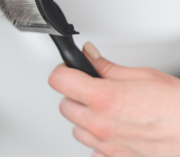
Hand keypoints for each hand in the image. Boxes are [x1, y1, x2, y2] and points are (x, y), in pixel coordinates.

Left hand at [48, 42, 179, 156]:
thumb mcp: (145, 76)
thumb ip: (109, 68)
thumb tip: (89, 57)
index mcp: (104, 98)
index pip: (59, 80)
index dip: (64, 70)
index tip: (71, 69)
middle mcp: (100, 125)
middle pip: (65, 105)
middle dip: (76, 94)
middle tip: (95, 88)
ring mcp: (107, 146)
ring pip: (77, 129)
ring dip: (86, 118)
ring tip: (110, 110)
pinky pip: (94, 150)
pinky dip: (100, 141)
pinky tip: (117, 131)